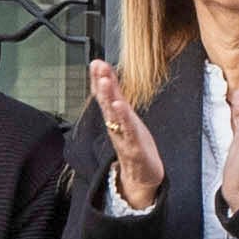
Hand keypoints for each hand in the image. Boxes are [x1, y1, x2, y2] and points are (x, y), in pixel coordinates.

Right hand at [91, 60, 163, 214]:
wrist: (141, 177)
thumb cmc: (134, 144)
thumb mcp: (126, 119)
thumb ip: (118, 100)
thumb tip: (109, 79)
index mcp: (115, 118)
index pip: (105, 96)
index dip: (100, 79)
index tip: (96, 62)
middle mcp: (116, 126)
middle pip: (107, 102)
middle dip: (101, 84)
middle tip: (98, 66)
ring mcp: (123, 136)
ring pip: (114, 115)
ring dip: (108, 97)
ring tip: (105, 81)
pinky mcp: (134, 147)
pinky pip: (127, 130)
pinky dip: (123, 118)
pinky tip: (119, 105)